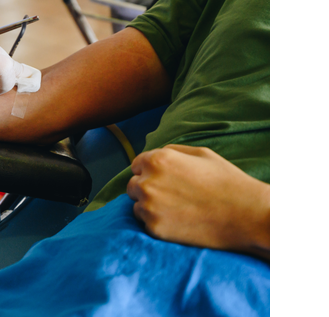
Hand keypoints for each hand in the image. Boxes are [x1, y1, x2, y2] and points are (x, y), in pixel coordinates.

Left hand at [126, 144, 269, 258]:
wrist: (246, 215)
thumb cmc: (227, 181)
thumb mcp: (201, 154)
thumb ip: (171, 152)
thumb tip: (154, 156)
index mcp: (157, 160)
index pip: (136, 165)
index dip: (148, 171)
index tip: (162, 180)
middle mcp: (148, 182)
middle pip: (133, 186)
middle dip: (147, 189)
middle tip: (171, 196)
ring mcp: (149, 207)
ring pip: (137, 205)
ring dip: (150, 206)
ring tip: (177, 209)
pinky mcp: (155, 228)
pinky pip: (146, 224)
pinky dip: (157, 222)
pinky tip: (179, 221)